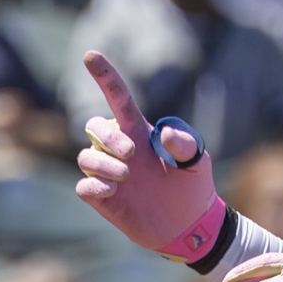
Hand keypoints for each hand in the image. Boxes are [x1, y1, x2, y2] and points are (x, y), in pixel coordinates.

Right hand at [72, 52, 231, 260]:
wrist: (190, 226)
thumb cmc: (194, 187)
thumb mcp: (198, 161)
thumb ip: (186, 143)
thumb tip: (162, 133)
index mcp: (140, 132)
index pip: (118, 98)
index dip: (105, 76)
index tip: (90, 55)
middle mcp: (120, 150)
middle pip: (94, 126)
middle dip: (106, 135)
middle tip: (131, 153)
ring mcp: (110, 174)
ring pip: (85, 156)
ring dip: (102, 163)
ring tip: (126, 177)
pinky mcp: (104, 199)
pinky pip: (84, 187)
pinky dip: (94, 187)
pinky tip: (112, 193)